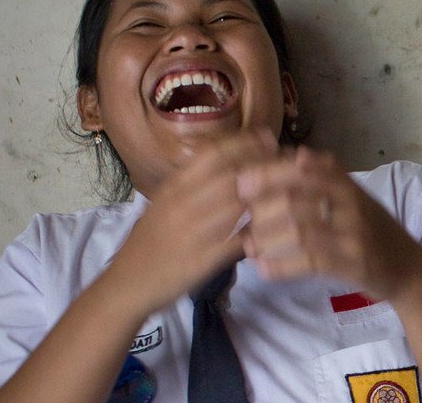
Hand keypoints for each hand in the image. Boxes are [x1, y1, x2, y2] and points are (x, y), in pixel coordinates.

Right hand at [101, 130, 278, 314]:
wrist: (127, 284)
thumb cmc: (150, 242)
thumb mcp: (164, 204)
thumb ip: (192, 183)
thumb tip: (225, 159)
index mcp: (174, 187)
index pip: (213, 154)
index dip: (245, 143)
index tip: (269, 138)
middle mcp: (183, 204)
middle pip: (234, 175)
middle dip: (268, 164)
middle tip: (293, 160)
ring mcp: (194, 232)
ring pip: (241, 205)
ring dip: (271, 195)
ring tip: (294, 189)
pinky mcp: (205, 260)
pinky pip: (240, 241)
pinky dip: (262, 232)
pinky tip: (281, 227)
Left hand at [236, 148, 421, 301]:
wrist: (410, 268)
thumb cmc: (375, 232)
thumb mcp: (354, 198)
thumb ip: (325, 177)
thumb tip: (291, 153)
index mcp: (348, 183)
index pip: (303, 166)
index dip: (268, 171)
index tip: (240, 180)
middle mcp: (352, 203)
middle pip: (297, 194)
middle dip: (261, 206)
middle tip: (239, 218)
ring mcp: (354, 233)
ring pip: (300, 229)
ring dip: (267, 239)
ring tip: (248, 247)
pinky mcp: (353, 262)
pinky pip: (310, 262)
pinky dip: (281, 267)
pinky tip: (263, 270)